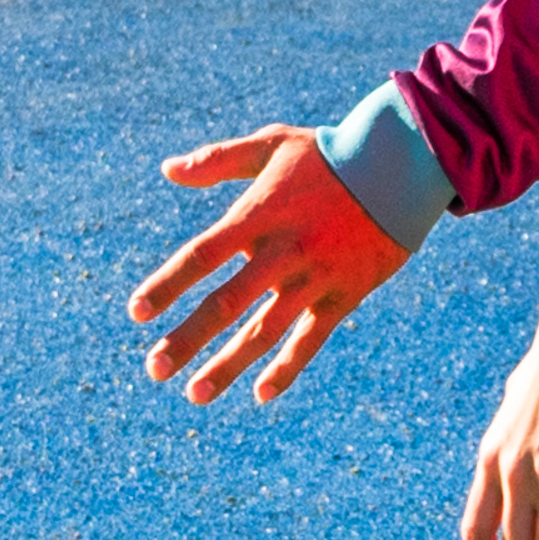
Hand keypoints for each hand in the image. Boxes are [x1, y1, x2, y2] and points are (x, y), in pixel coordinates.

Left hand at [128, 129, 410, 406]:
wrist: (402, 166)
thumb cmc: (329, 155)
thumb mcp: (272, 145)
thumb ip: (217, 161)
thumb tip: (167, 169)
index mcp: (257, 215)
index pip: (201, 256)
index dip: (167, 285)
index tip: (136, 313)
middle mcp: (282, 252)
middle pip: (225, 304)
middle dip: (187, 339)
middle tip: (154, 368)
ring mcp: (313, 278)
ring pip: (264, 331)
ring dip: (227, 365)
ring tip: (194, 394)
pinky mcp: (343, 295)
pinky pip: (310, 339)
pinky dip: (287, 368)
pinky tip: (260, 393)